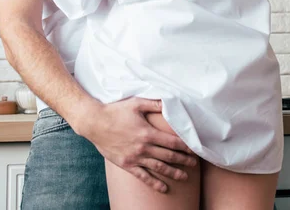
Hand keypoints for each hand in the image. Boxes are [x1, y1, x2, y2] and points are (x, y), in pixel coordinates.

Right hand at [74, 97, 195, 192]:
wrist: (95, 123)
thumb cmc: (115, 111)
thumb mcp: (136, 103)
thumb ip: (154, 104)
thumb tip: (169, 102)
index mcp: (148, 133)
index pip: (172, 142)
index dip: (185, 146)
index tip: (194, 149)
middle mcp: (144, 147)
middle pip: (169, 156)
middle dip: (183, 160)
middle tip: (195, 164)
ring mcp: (135, 158)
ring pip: (159, 168)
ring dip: (173, 172)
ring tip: (185, 176)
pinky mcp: (127, 164)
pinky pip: (143, 176)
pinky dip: (154, 183)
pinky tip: (164, 188)